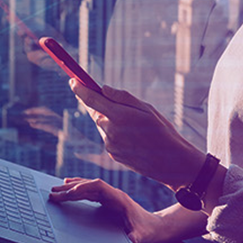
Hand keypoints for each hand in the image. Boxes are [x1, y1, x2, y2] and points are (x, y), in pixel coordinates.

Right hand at [49, 178, 163, 242]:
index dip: (83, 187)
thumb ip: (135, 238)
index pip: (98, 187)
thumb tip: (131, 240)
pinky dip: (80, 188)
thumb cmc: (148, 231)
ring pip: (90, 186)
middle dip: (72, 188)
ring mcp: (112, 196)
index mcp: (119, 199)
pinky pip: (91, 191)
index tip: (68, 191)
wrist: (156, 227)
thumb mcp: (141, 236)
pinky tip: (70, 188)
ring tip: (56, 189)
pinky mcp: (110, 200)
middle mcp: (114, 194)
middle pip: (90, 185)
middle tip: (53, 193)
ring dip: (73, 187)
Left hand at [69, 80, 204, 190]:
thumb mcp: (147, 108)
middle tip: (120, 106)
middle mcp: (111, 131)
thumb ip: (123, 97)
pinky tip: (134, 137)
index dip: (80, 89)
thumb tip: (104, 89)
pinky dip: (116, 133)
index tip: (73, 81)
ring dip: (112, 121)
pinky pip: (109, 138)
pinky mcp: (112, 154)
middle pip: (97, 112)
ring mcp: (110, 145)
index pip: (92, 99)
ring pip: (104, 125)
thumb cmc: (162, 131)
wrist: (170, 162)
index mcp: (120, 116)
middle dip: (103, 106)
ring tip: (135, 126)